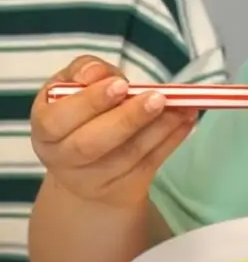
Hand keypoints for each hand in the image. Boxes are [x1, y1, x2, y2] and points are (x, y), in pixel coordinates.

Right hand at [30, 55, 196, 205]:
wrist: (87, 171)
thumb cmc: (82, 115)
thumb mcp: (74, 88)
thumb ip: (84, 72)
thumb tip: (96, 73)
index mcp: (47, 130)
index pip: (58, 120)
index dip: (90, 102)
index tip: (121, 84)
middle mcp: (65, 159)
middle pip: (93, 143)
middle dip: (129, 118)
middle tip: (157, 97)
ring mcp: (96, 180)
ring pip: (130, 154)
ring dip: (161, 127)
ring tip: (182, 105)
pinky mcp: (126, 189)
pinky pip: (153, 163)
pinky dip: (173, 139)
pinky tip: (187, 119)